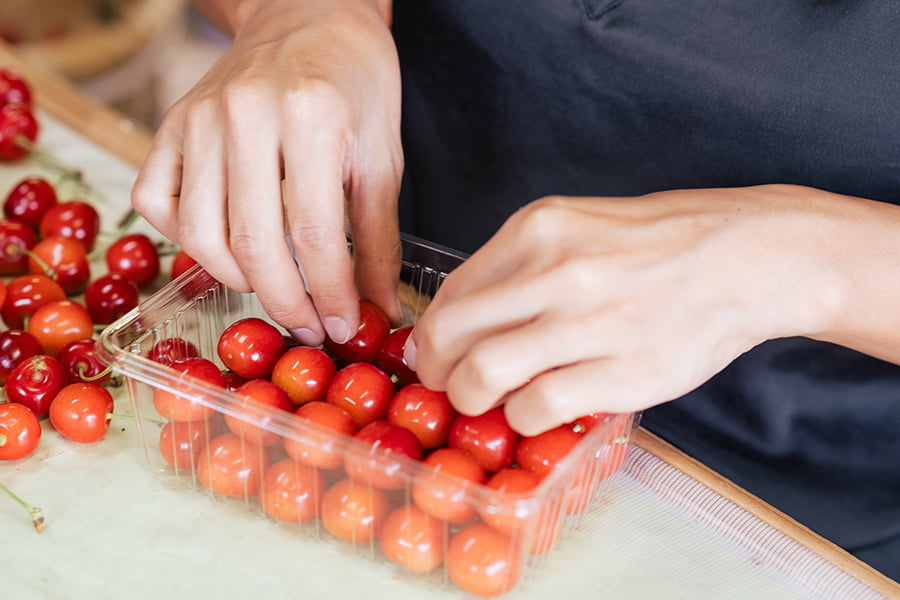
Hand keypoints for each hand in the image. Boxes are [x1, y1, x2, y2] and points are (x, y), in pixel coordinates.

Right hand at [132, 0, 402, 345]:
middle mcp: (245, 114)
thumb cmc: (355, 83)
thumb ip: (379, 237)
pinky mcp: (171, 124)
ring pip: (200, 232)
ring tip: (276, 293)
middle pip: (253, 242)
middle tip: (312, 327)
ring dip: (238, 282)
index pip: (313, 232)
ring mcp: (199, 118)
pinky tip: (224, 248)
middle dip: (286, 303)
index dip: (331, 293)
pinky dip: (185, 240)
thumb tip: (379, 309)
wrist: (308, 14)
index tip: (345, 327)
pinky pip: (155, 201)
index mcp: (310, 116)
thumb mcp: (383, 155)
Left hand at [405, 186, 843, 434]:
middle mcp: (555, 269)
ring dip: (471, 399)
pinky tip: (536, 411)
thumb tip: (465, 316)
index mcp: (539, 228)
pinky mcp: (621, 371)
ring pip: (484, 375)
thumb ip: (521, 265)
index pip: (452, 292)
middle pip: (451, 335)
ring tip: (487, 404)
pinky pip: (536, 407)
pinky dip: (523, 418)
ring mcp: (588, 321)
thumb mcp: (580, 226)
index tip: (435, 353)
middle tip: (447, 385)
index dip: (432, 334)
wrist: (747, 258)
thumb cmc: (660, 244)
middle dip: (437, 370)